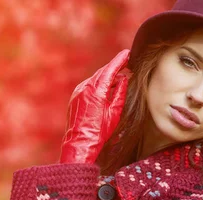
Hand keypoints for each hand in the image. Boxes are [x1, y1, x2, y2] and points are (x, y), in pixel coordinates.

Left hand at [59, 49, 130, 163]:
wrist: (80, 143)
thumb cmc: (99, 131)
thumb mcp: (115, 112)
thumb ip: (120, 93)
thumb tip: (123, 79)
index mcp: (96, 91)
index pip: (110, 70)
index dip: (119, 60)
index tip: (127, 53)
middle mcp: (85, 88)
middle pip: (102, 73)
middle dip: (114, 67)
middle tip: (126, 62)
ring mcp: (78, 92)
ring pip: (95, 79)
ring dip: (107, 77)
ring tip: (119, 77)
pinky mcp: (74, 98)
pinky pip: (88, 86)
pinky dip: (98, 84)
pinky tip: (106, 88)